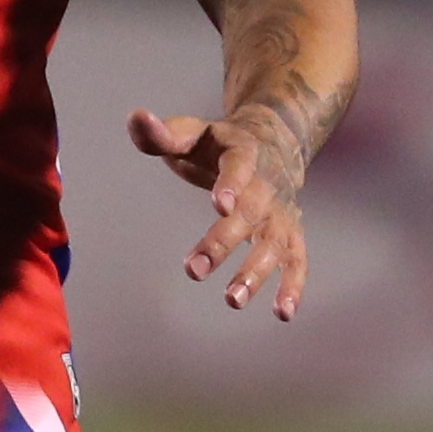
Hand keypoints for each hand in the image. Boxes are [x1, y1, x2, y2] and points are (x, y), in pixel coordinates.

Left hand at [128, 106, 313, 320]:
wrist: (273, 143)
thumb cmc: (218, 145)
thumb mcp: (191, 133)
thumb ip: (162, 133)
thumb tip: (135, 118)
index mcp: (243, 152)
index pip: (240, 167)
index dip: (231, 184)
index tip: (218, 205)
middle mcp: (267, 185)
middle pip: (250, 213)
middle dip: (224, 242)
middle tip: (194, 270)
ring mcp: (281, 212)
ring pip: (274, 243)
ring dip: (257, 272)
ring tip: (233, 300)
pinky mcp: (290, 234)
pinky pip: (297, 261)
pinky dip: (293, 286)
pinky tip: (282, 313)